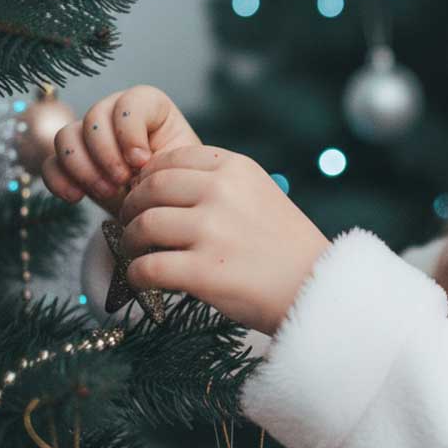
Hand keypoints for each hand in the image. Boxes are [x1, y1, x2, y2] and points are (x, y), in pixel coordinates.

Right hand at [41, 85, 201, 218]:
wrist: (162, 208)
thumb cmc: (177, 182)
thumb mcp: (180, 168)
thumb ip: (163, 158)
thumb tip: (137, 163)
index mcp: (150, 107)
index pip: (130, 102)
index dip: (130, 131)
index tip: (142, 161)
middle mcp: (115, 114)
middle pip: (94, 117)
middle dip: (106, 153)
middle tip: (122, 181)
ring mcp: (89, 136)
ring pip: (66, 136)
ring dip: (83, 167)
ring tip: (107, 192)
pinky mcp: (71, 162)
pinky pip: (50, 163)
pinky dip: (59, 180)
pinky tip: (76, 197)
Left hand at [116, 144, 331, 335]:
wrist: (317, 287)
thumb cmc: (286, 246)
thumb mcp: (261, 194)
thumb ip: (220, 184)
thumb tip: (159, 185)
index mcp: (237, 168)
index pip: (171, 159)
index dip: (149, 178)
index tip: (146, 196)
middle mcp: (222, 192)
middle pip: (150, 189)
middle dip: (132, 208)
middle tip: (131, 225)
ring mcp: (212, 231)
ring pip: (143, 226)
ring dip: (131, 242)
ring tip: (138, 253)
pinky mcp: (203, 271)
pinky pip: (146, 268)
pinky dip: (137, 275)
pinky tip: (144, 280)